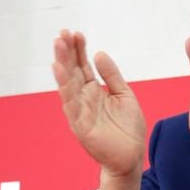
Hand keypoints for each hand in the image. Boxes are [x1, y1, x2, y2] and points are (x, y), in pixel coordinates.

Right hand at [51, 30, 145, 177]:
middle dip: (67, 52)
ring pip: (68, 84)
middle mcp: (83, 98)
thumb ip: (112, 76)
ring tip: (58, 45)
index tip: (77, 33)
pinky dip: (65, 87)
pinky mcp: (80, 125)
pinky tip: (60, 71)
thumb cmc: (127, 128)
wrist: (131, 156)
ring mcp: (80, 111)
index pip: (83, 66)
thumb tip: (99, 54)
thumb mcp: (125, 95)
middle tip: (63, 33)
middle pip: (72, 71)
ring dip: (62, 64)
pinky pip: (71, 104)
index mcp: (93, 91)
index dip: (79, 49)